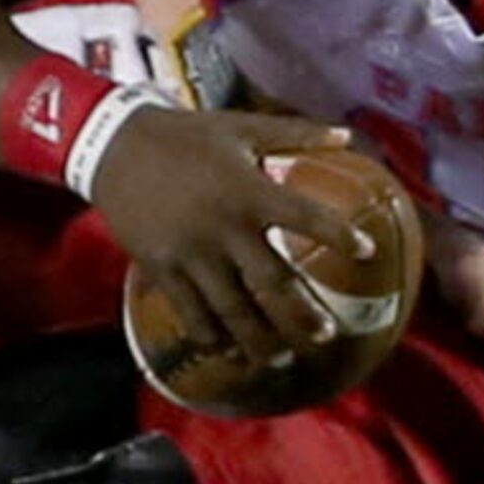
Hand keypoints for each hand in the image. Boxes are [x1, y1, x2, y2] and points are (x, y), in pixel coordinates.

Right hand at [89, 109, 371, 361]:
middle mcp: (225, 228)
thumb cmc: (186, 135)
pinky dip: (212, 337)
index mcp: (249, 190)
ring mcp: (192, 254)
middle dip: (302, 315)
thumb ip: (295, 132)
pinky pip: (191, 313)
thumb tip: (348, 135)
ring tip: (282, 357)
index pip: (305, 217)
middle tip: (326, 334)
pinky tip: (229, 352)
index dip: (338, 236)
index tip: (368, 253)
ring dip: (261, 338)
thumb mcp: (241, 126)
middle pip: (272, 283)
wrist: (115, 147)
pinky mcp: (162, 270)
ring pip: (233, 309)